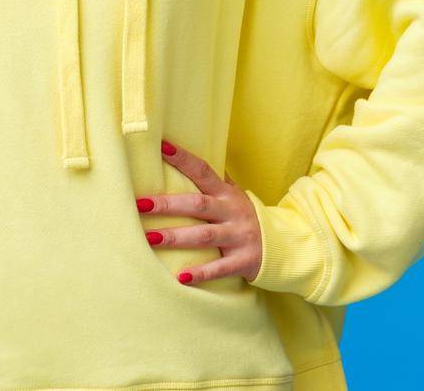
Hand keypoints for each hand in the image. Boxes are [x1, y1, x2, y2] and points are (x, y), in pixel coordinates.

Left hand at [135, 138, 262, 285]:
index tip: (162, 146)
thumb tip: (184, 156)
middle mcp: (232, 212)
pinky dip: (201, 273)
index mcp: (227, 194)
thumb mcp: (234, 195)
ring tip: (149, 238)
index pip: (204, 171)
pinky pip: (220, 268)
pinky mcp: (243, 261)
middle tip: (141, 204)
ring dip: (176, 237)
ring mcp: (239, 237)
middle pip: (198, 205)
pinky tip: (181, 278)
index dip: (184, 158)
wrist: (283, 245)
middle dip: (168, 205)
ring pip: (204, 236)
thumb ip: (213, 180)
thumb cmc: (246, 217)